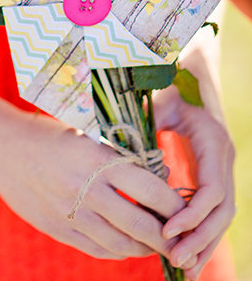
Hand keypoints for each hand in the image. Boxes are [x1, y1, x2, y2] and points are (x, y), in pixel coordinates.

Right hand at [0, 104, 191, 261]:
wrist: (3, 147)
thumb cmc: (50, 134)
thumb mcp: (87, 136)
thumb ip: (117, 158)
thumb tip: (156, 176)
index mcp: (99, 160)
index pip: (150, 189)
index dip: (173, 204)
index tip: (185, 208)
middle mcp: (88, 190)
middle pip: (140, 224)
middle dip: (167, 238)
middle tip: (182, 243)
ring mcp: (71, 213)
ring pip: (119, 243)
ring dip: (143, 248)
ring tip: (156, 246)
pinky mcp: (58, 228)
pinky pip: (95, 248)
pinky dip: (117, 251)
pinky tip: (126, 246)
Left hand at [154, 86, 235, 278]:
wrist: (192, 78)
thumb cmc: (171, 88)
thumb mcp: (160, 100)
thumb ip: (146, 117)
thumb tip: (116, 138)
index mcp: (213, 142)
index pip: (211, 190)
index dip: (191, 214)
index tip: (166, 231)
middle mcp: (223, 158)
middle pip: (222, 210)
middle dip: (200, 238)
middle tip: (176, 262)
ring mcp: (222, 168)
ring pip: (221, 216)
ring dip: (204, 243)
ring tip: (184, 271)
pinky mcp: (213, 175)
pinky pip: (213, 210)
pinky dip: (202, 232)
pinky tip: (187, 253)